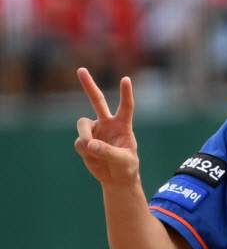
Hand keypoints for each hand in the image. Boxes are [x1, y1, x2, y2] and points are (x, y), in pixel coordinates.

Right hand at [75, 68, 139, 186]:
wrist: (116, 179)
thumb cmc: (126, 167)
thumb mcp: (123, 161)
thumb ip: (109, 152)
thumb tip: (91, 144)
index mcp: (123, 125)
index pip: (126, 107)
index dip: (126, 94)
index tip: (126, 79)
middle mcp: (108, 124)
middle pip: (97, 101)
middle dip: (89, 86)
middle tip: (81, 70)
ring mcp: (95, 131)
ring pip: (82, 125)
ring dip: (85, 136)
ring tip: (92, 149)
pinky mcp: (85, 140)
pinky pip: (80, 142)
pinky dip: (85, 152)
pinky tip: (93, 158)